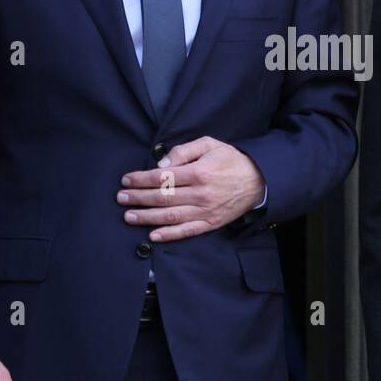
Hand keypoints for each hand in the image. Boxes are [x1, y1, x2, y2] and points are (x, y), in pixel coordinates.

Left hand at [117, 136, 264, 241]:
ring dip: (146, 217)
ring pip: (170, 216)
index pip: (162, 177)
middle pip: (162, 197)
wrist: (259, 180)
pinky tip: (152, 235)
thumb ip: (184, 150)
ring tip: (129, 216)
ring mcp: (206, 211)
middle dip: (138, 198)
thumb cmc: (232, 160)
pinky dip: (169, 235)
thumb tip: (162, 164)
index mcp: (199, 172)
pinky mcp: (211, 223)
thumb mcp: (210, 144)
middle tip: (121, 198)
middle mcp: (201, 194)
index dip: (141, 179)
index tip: (127, 180)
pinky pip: (187, 231)